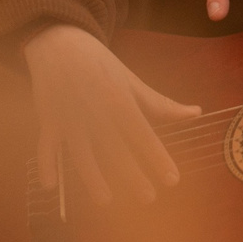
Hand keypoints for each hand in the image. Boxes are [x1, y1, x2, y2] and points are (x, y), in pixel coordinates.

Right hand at [21, 26, 200, 207]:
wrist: (58, 40)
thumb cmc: (100, 63)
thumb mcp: (132, 80)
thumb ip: (161, 104)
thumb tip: (196, 113)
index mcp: (119, 99)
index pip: (142, 134)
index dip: (157, 157)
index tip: (172, 179)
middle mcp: (95, 111)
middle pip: (115, 148)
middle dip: (132, 174)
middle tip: (149, 198)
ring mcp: (70, 117)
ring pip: (82, 153)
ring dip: (92, 178)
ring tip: (105, 201)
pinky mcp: (48, 119)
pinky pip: (47, 145)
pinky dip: (46, 165)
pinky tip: (49, 187)